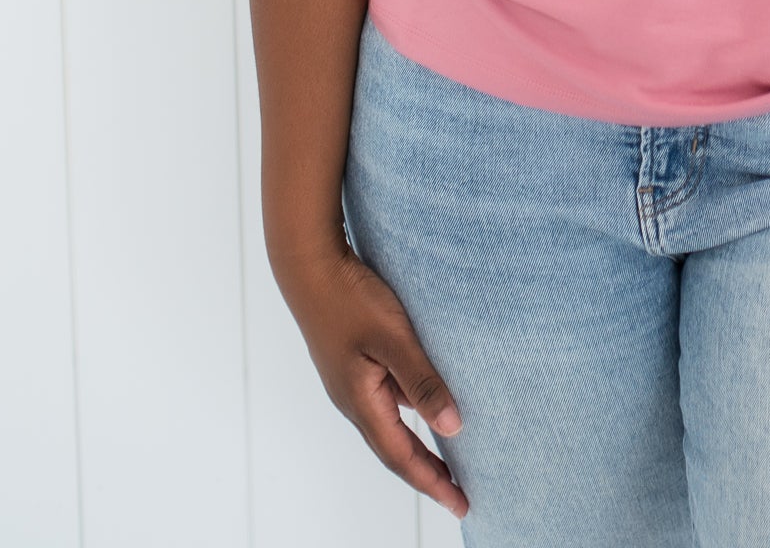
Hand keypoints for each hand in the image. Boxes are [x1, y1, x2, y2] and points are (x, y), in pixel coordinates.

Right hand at [278, 241, 470, 521]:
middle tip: (458, 495)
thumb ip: (422, 382)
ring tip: (447, 461)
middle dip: (427, 474)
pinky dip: (408, 416)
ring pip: (389, 427)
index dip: (433, 482)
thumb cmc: (350, 298)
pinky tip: (424, 406)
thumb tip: (453, 428)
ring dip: (417, 448)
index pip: (403, 457)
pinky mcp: (352, 364)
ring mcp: (350, 383)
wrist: (309, 266)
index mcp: (362, 402)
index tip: (460, 504)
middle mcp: (354, 401)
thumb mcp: (393, 338)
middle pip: (394, 450)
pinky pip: (385, 402)